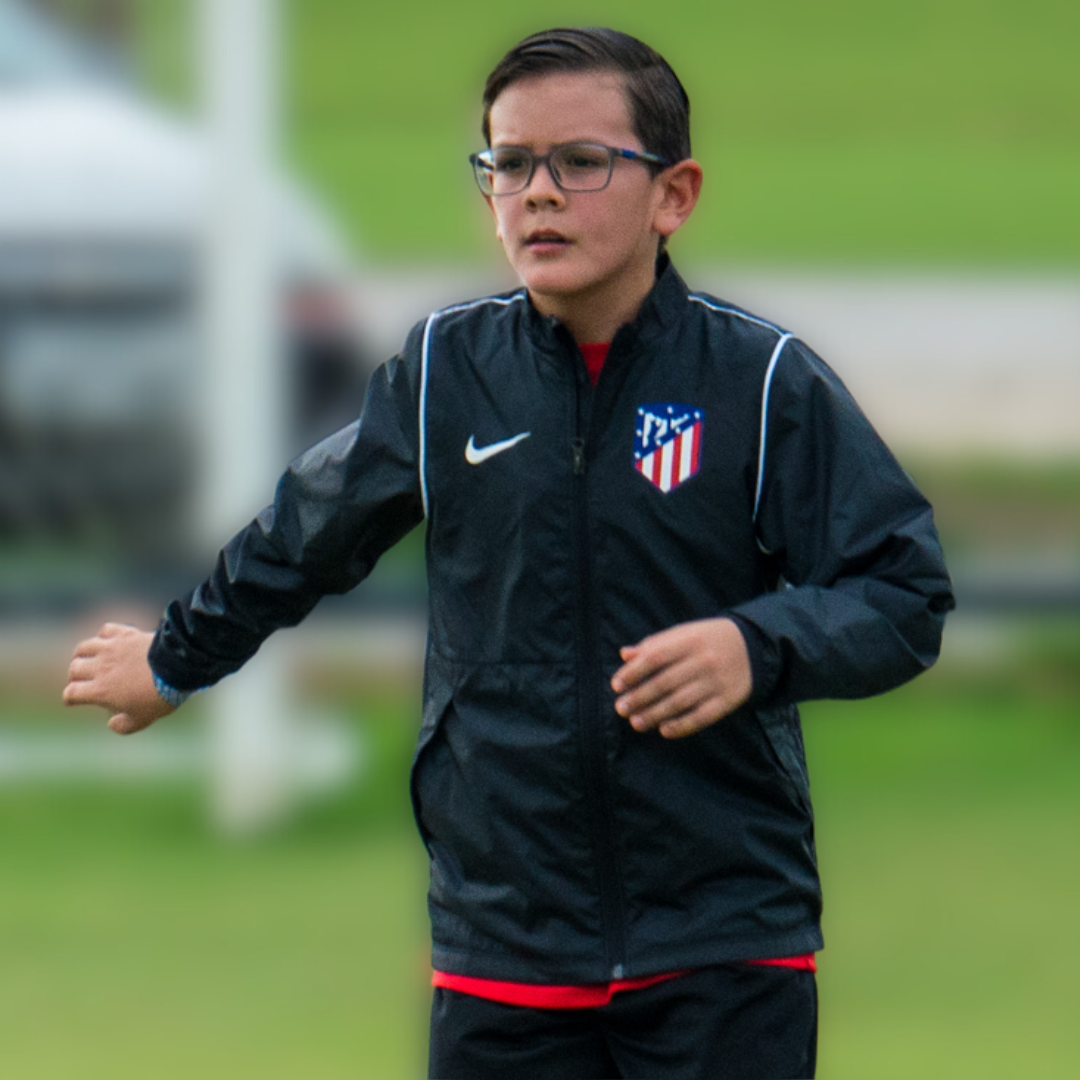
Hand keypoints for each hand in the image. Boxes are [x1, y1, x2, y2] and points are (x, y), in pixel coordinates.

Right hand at [63, 623, 174, 734]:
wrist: (177, 667)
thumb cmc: (159, 696)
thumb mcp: (142, 720)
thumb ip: (123, 726)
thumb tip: (111, 723)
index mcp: (100, 691)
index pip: (71, 693)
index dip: (70, 698)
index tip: (73, 700)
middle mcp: (100, 668)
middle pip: (74, 668)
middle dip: (75, 676)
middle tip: (81, 679)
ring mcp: (111, 648)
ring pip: (84, 647)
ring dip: (82, 654)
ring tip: (87, 658)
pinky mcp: (125, 634)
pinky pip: (106, 629)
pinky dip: (103, 635)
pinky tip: (108, 640)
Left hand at [610, 618, 751, 738]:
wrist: (753, 646)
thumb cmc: (707, 640)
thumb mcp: (684, 633)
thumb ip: (655, 644)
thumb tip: (624, 655)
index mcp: (690, 640)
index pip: (656, 656)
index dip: (634, 672)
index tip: (616, 685)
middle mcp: (704, 661)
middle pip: (666, 682)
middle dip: (640, 697)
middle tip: (621, 708)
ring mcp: (717, 682)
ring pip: (681, 702)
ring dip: (655, 714)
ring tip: (636, 722)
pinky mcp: (728, 700)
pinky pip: (702, 716)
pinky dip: (682, 726)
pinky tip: (664, 730)